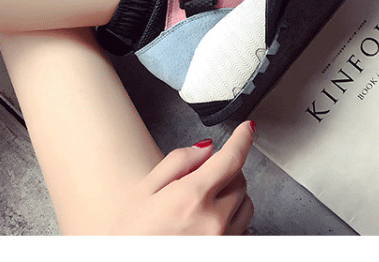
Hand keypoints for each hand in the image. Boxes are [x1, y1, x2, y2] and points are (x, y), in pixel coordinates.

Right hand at [109, 120, 255, 234]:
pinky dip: (233, 219)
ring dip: (231, 195)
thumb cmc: (131, 236)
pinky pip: (244, 229)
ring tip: (201, 203)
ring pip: (246, 204)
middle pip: (240, 180)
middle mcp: (213, 220)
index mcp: (191, 197)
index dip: (242, 139)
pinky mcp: (227, 253)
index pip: (231, 159)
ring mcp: (223, 240)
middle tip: (200, 177)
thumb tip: (205, 148)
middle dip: (226, 171)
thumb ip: (177, 162)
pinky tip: (208, 222)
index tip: (247, 129)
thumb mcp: (143, 191)